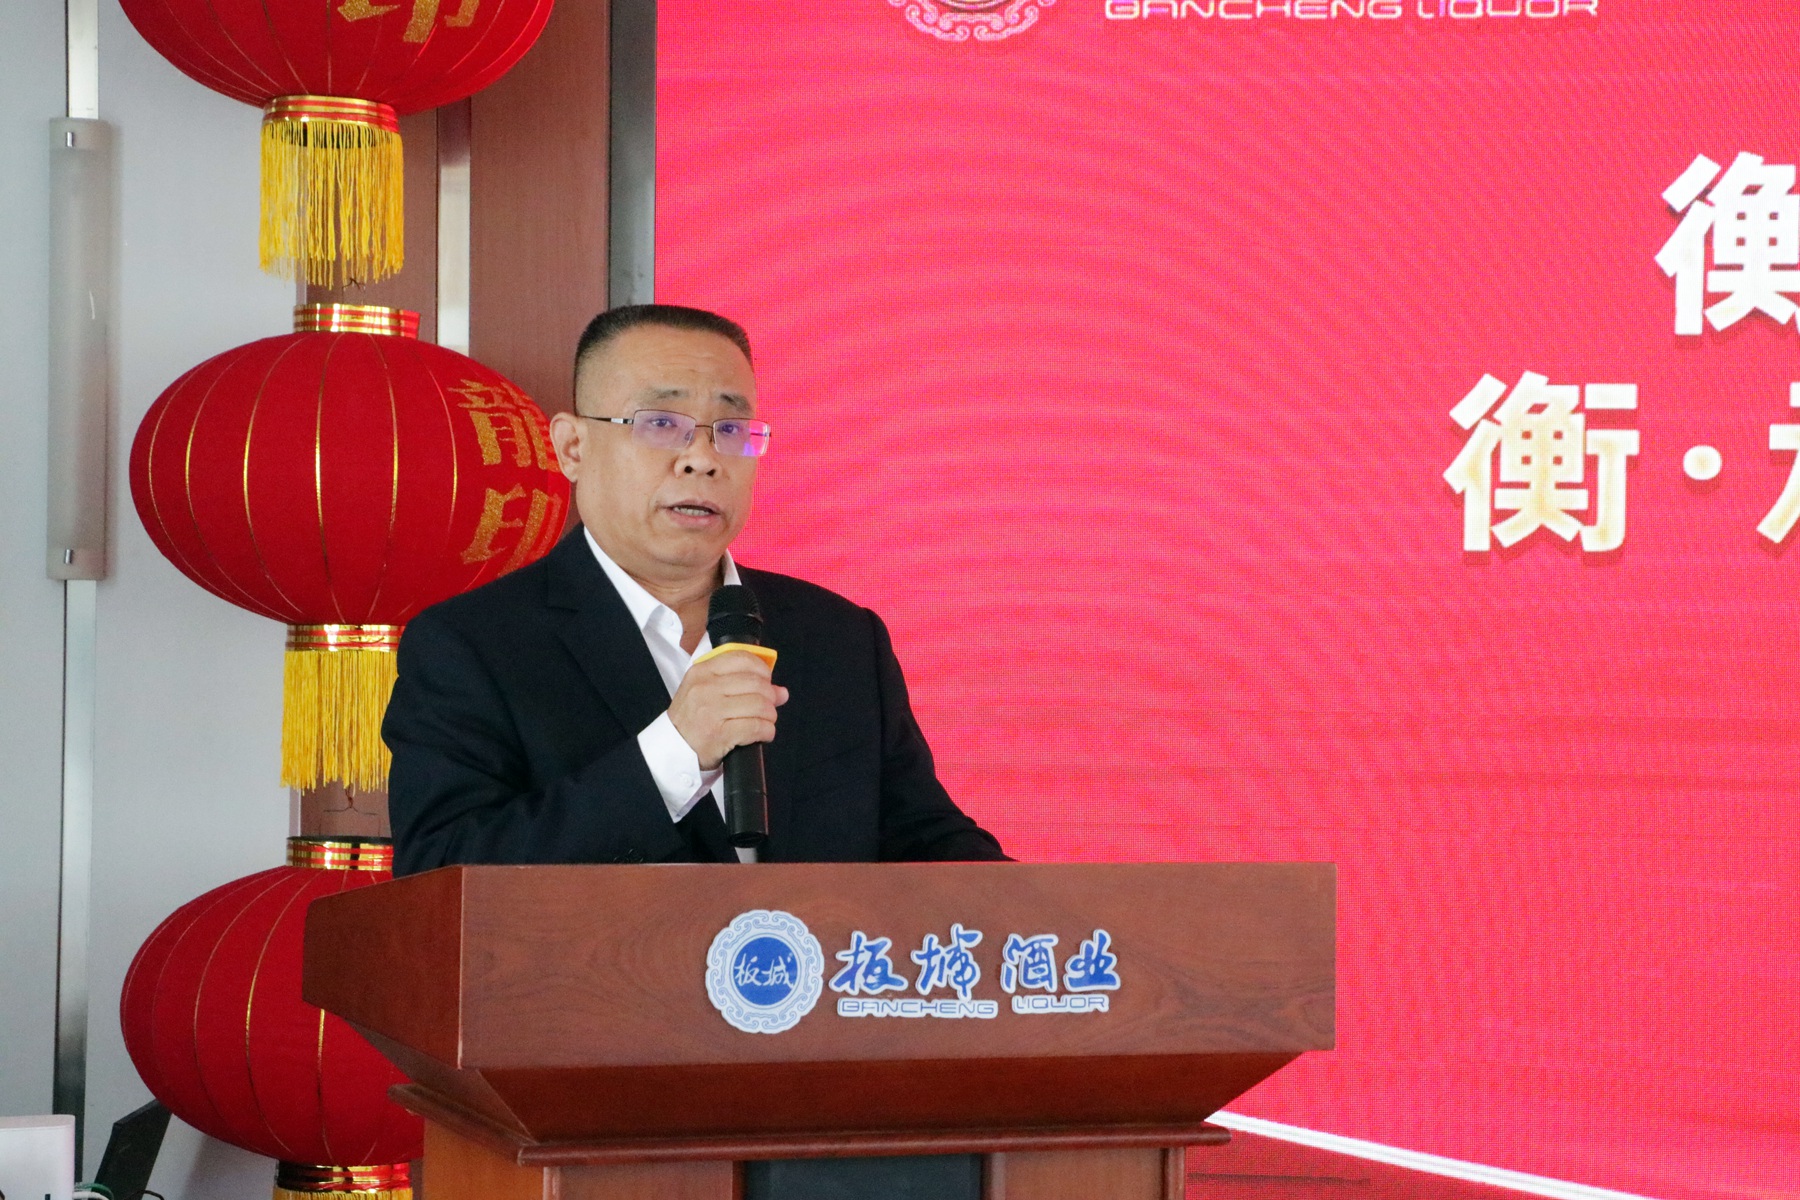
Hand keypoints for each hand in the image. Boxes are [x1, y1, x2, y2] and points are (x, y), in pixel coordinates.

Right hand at [667, 649, 789, 769]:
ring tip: (766, 721)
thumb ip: (740, 685)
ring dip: (770, 716)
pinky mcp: (719, 734)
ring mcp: (712, 711)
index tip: (766, 682)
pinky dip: (767, 731)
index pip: (742, 659)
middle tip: (768, 707)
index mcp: (702, 672)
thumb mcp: (705, 692)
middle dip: (770, 697)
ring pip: (760, 705)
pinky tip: (764, 733)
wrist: (671, 749)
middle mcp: (706, 688)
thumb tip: (780, 691)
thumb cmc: (691, 720)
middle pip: (756, 684)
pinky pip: (756, 727)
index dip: (762, 670)